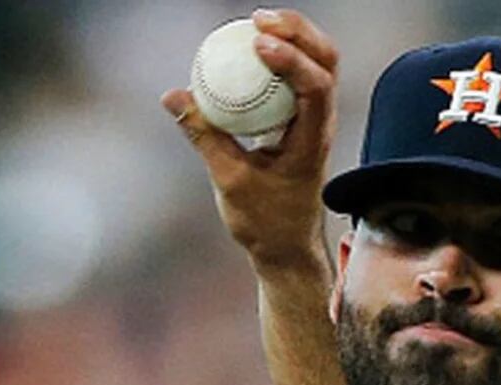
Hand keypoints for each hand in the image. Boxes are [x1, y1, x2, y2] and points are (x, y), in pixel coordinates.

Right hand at [161, 8, 338, 267]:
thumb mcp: (228, 180)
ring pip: (318, 63)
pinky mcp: (301, 120)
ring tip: (255, 23)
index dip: (292, 58)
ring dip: (293, 37)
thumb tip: (173, 94)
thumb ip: (203, 135)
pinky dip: (280, 56)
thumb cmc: (264, 221)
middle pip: (327, 61)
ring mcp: (314, 120)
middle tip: (257, 19)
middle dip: (298, 31)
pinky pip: (297, 76)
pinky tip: (249, 47)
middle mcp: (320, 124)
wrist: (287, 246)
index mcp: (311, 142)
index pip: (316, 88)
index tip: (258, 44)